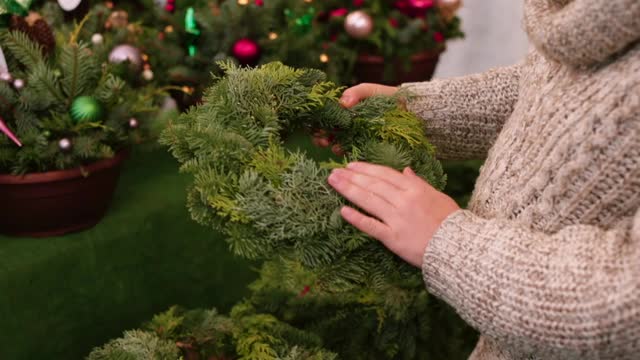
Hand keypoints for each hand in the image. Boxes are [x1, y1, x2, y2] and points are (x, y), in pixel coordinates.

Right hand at [312, 84, 398, 154]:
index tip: (317, 128)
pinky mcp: (367, 146)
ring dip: (332, 146)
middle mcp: (348, 125)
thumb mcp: (370, 90)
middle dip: (321, 138)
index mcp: (345, 111)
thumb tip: (342, 103)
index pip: (325, 118)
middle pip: (328, 133)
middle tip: (323, 141)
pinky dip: (346, 152)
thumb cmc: (386, 97)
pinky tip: (344, 151)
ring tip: (335, 147)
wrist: (408, 108)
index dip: (318, 124)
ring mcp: (356, 136)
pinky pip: (353, 151)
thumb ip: (356, 93)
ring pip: (338, 143)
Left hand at [328, 162, 459, 267]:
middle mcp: (404, 201)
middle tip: (334, 172)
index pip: (385, 174)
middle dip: (351, 177)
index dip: (366, 169)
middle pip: (373, 185)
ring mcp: (397, 219)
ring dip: (349, 190)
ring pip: (369, 201)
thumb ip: (419, 183)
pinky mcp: (393, 238)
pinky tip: (343, 211)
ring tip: (333, 182)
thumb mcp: (438, 196)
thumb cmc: (451, 222)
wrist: (458, 247)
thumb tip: (405, 170)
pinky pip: (371, 226)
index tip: (351, 165)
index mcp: (415, 189)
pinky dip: (356, 218)